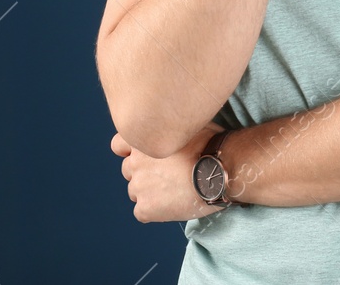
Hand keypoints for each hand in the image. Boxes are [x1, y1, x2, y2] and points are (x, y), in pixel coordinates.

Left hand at [111, 120, 226, 222]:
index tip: (145, 157)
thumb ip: (168, 130)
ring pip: (136, 192)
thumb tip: (172, 130)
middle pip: (129, 171)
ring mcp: (139, 186)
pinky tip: (173, 206)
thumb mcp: (187, 126)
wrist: (220, 170)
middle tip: (167, 177)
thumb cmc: (211, 145)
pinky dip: (154, 212)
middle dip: (144, 174)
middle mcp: (135, 162)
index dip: (131, 152)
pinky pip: (142, 213)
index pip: (118, 146)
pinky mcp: (146, 208)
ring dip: (149, 193)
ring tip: (173, 192)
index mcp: (142, 141)